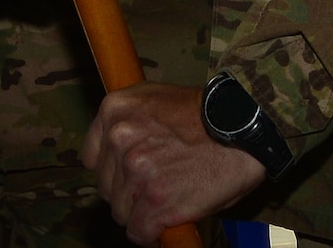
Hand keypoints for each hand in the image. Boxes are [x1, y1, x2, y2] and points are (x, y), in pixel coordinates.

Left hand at [83, 83, 265, 243]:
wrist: (241, 126)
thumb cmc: (205, 113)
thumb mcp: (156, 99)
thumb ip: (131, 122)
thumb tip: (119, 154)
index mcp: (114, 110)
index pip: (91, 156)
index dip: (112, 169)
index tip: (128, 174)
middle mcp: (119, 139)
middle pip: (105, 186)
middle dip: (127, 191)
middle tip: (156, 186)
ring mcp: (135, 171)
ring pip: (121, 212)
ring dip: (141, 212)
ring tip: (167, 201)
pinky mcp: (154, 201)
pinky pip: (139, 232)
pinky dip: (152, 233)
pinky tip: (166, 222)